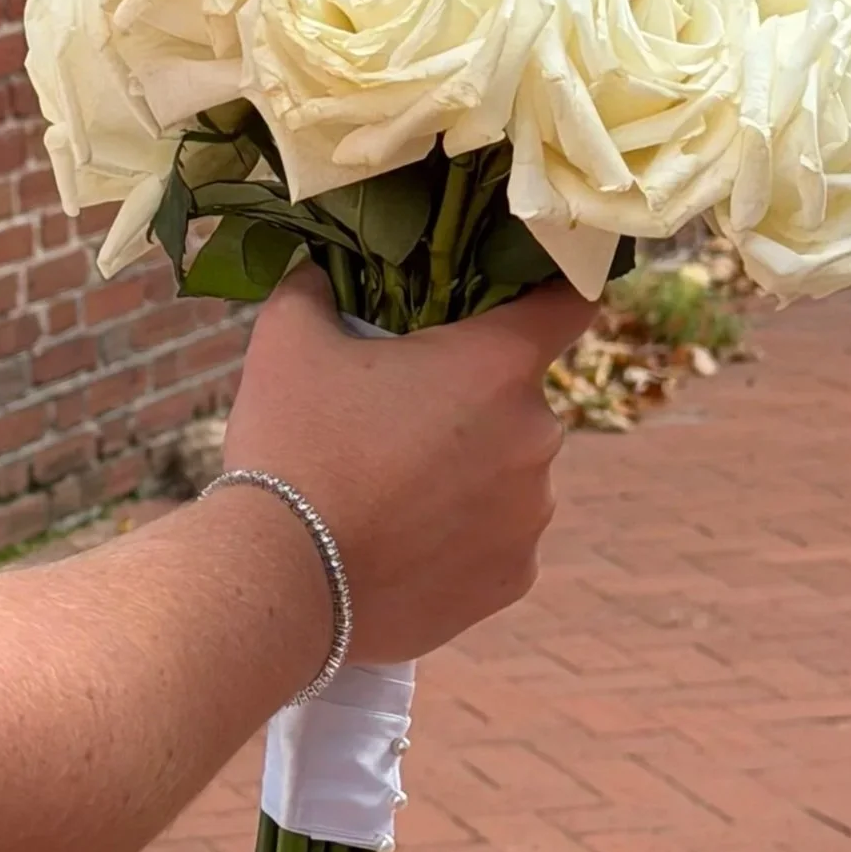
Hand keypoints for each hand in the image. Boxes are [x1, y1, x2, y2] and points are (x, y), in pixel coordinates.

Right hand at [223, 269, 593, 664]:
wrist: (282, 582)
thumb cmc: (291, 446)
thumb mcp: (287, 340)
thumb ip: (314, 287)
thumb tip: (316, 269)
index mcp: (498, 364)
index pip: (568, 303)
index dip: (550, 294)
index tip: (528, 299)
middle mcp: (538, 436)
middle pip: (517, 399)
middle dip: (470, 403)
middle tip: (398, 422)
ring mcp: (532, 514)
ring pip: (509, 473)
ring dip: (469, 474)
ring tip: (392, 496)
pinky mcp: (516, 577)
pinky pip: (499, 540)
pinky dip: (462, 538)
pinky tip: (404, 546)